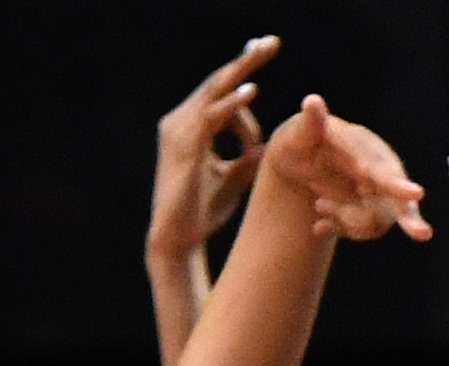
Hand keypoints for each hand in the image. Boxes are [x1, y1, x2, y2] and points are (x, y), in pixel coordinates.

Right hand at [149, 37, 278, 267]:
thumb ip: (247, 157)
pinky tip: (251, 93)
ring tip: (264, 51)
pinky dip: (231, 105)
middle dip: (245, 60)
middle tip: (271, 42)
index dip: (242, 74)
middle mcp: (179, 122)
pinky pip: (210, 117)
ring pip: (214, 91)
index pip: (220, 93)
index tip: (264, 52)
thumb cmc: (202, 213)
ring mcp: (178, 132)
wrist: (177, 240)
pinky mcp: (184, 147)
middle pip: (217, 82)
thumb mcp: (232, 179)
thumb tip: (266, 146)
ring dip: (241, 71)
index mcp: (189, 127)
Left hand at [260, 97, 427, 243]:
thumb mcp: (297, 133)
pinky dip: (339, 230)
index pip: (382, 167)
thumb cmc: (298, 142)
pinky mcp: (365, 209)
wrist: (295, 163)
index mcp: (363, 146)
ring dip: (346, 221)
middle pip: (396, 198)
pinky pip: (360, 230)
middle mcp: (376, 168)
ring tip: (317, 205)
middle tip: (422, 234)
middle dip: (409, 217)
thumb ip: (309, 124)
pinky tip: (318, 227)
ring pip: (375, 220)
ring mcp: (373, 191)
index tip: (417, 195)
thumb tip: (312, 101)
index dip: (397, 183)